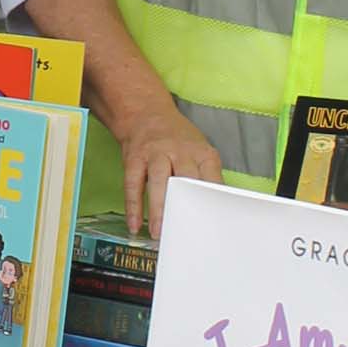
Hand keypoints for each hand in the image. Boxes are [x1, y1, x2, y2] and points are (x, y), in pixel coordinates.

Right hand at [115, 105, 221, 239]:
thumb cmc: (178, 140)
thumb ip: (207, 177)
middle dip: (185, 207)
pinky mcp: (134, 158)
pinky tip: (134, 224)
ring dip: (158, 209)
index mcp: (201, 152)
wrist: (146, 113)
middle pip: (186, 180)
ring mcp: (155, 153)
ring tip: (158, 233)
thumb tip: (215, 211)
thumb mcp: (200, 151)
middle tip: (185, 233)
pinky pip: (132, 184)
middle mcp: (180, 151)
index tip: (212, 224)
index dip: (211, 202)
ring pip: (159, 181)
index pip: (212, 179)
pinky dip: (133, 206)